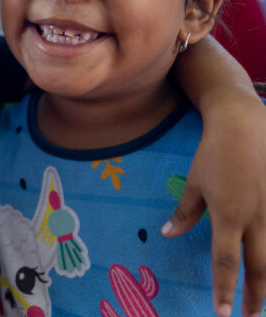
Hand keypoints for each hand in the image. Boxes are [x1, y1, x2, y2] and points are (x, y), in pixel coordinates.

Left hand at [162, 97, 265, 316]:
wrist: (245, 126)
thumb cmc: (214, 154)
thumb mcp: (194, 183)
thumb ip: (185, 212)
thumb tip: (168, 233)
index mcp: (228, 217)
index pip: (225, 262)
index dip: (224, 289)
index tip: (223, 314)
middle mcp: (256, 219)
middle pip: (259, 268)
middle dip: (255, 296)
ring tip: (264, 300)